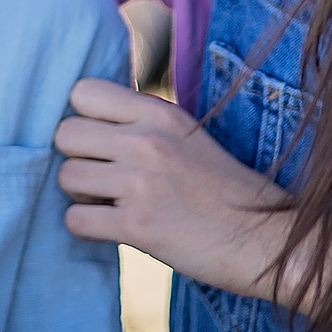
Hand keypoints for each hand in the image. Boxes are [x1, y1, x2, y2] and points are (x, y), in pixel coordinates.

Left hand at [55, 77, 305, 303]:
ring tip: (114, 205)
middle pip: (65, 134)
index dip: (84, 118)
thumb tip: (84, 119)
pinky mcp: (138, 225)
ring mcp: (141, 182)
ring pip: (66, 177)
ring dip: (82, 196)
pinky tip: (116, 229)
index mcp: (160, 112)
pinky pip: (75, 219)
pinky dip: (88, 228)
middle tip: (104, 178)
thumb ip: (143, 122)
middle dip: (77, 158)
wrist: (267, 239)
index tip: (102, 141)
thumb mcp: (188, 135)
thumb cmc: (226, 190)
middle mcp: (147, 140)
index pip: (82, 91)